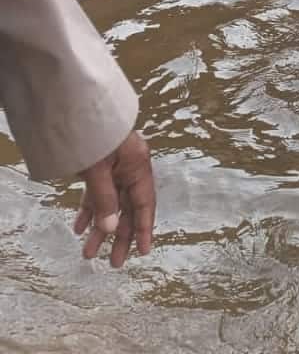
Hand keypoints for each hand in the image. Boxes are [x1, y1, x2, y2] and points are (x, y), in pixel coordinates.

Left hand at [75, 130, 154, 266]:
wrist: (78, 112)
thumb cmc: (94, 137)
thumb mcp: (98, 170)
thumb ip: (104, 200)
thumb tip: (108, 228)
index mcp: (138, 165)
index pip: (144, 203)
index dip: (144, 228)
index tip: (144, 251)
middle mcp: (130, 168)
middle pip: (127, 207)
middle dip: (119, 236)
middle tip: (114, 263)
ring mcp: (114, 168)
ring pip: (110, 204)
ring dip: (100, 227)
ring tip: (88, 253)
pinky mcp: (98, 168)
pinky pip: (97, 194)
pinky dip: (89, 211)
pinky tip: (79, 228)